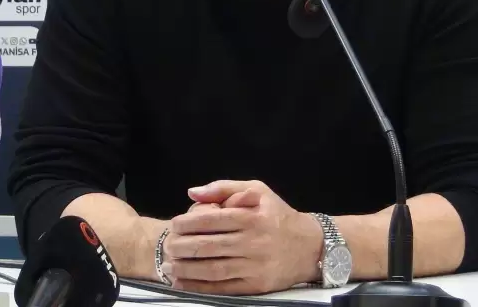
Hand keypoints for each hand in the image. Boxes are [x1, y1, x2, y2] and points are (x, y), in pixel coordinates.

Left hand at [159, 180, 322, 294]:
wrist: (310, 246)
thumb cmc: (278, 216)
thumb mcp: (258, 191)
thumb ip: (224, 188)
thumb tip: (193, 193)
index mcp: (252, 217)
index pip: (213, 220)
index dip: (189, 223)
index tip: (174, 224)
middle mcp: (253, 242)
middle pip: (209, 246)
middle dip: (182, 247)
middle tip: (167, 246)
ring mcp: (255, 266)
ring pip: (213, 269)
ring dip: (187, 270)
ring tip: (170, 266)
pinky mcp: (256, 285)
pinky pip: (224, 287)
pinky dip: (201, 287)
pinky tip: (184, 284)